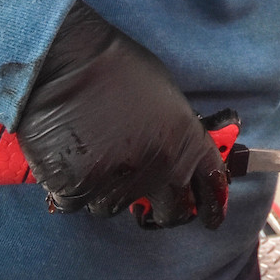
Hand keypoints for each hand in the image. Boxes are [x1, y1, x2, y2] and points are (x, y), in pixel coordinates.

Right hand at [16, 1, 228, 228]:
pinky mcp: (77, 189)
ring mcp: (118, 183)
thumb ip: (175, 135)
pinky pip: (75, 202)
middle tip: (146, 199)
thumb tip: (173, 158)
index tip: (210, 219)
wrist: (66, 60)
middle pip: (170, 214)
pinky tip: (66, 156)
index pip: (211, 186)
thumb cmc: (115, 66)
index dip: (213, 205)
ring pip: (114, 208)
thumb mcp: (165, 96)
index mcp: (186, 142)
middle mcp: (159, 168)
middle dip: (160, 210)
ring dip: (106, 192)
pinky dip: (69, 187)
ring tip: (93, 153)